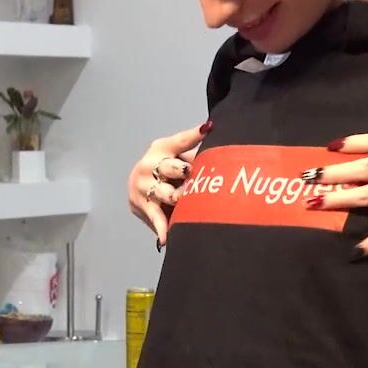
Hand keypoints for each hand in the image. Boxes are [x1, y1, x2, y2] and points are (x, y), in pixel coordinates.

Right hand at [129, 121, 210, 247]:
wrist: (139, 186)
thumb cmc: (168, 170)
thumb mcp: (180, 158)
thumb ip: (198, 156)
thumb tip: (229, 151)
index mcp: (162, 148)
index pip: (180, 141)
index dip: (194, 135)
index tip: (206, 129)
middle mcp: (149, 164)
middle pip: (169, 167)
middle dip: (181, 172)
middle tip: (192, 175)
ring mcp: (142, 185)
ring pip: (164, 193)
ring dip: (176, 198)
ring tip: (183, 200)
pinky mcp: (141, 205)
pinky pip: (155, 217)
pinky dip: (162, 228)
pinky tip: (167, 238)